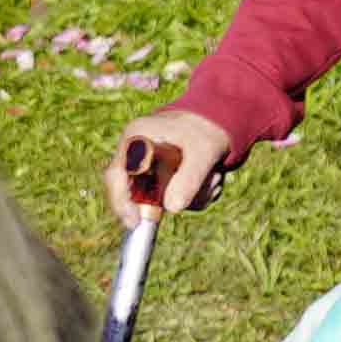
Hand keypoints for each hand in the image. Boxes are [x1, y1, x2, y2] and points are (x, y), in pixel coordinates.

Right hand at [108, 107, 234, 216]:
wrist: (224, 120)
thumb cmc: (210, 129)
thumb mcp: (204, 151)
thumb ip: (190, 177)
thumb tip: (172, 209)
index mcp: (137, 138)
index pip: (116, 175)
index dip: (121, 202)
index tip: (134, 222)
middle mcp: (137, 152)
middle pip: (136, 192)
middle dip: (168, 201)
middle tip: (198, 195)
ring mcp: (150, 166)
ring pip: (161, 198)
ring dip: (192, 196)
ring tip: (215, 176)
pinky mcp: (165, 175)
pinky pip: (176, 196)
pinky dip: (198, 195)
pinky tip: (214, 178)